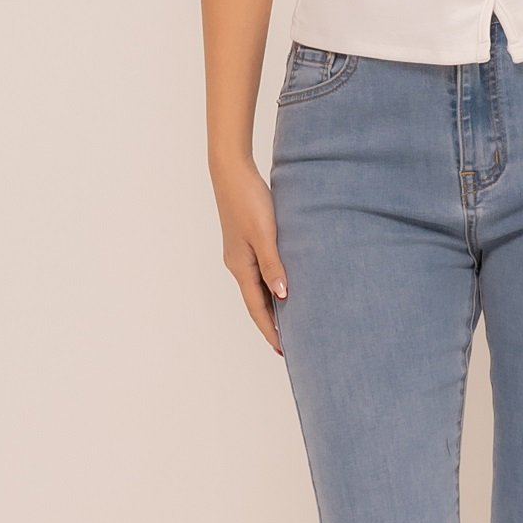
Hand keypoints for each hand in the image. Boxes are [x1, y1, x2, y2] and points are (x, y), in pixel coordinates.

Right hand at [209, 156, 288, 355]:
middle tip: (291, 342)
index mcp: (241, 266)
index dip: (271, 329)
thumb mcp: (264, 234)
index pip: (257, 308)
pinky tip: (282, 283)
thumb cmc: (248, 200)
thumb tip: (282, 296)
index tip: (284, 350)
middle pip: (256, 301)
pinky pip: (259, 270)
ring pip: (258, 286)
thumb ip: (273, 265)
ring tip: (290, 318)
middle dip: (272, 322)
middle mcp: (238, 264)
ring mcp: (240, 252)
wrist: (232, 172)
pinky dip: (271, 283)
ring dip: (272, 303)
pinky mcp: (245, 240)